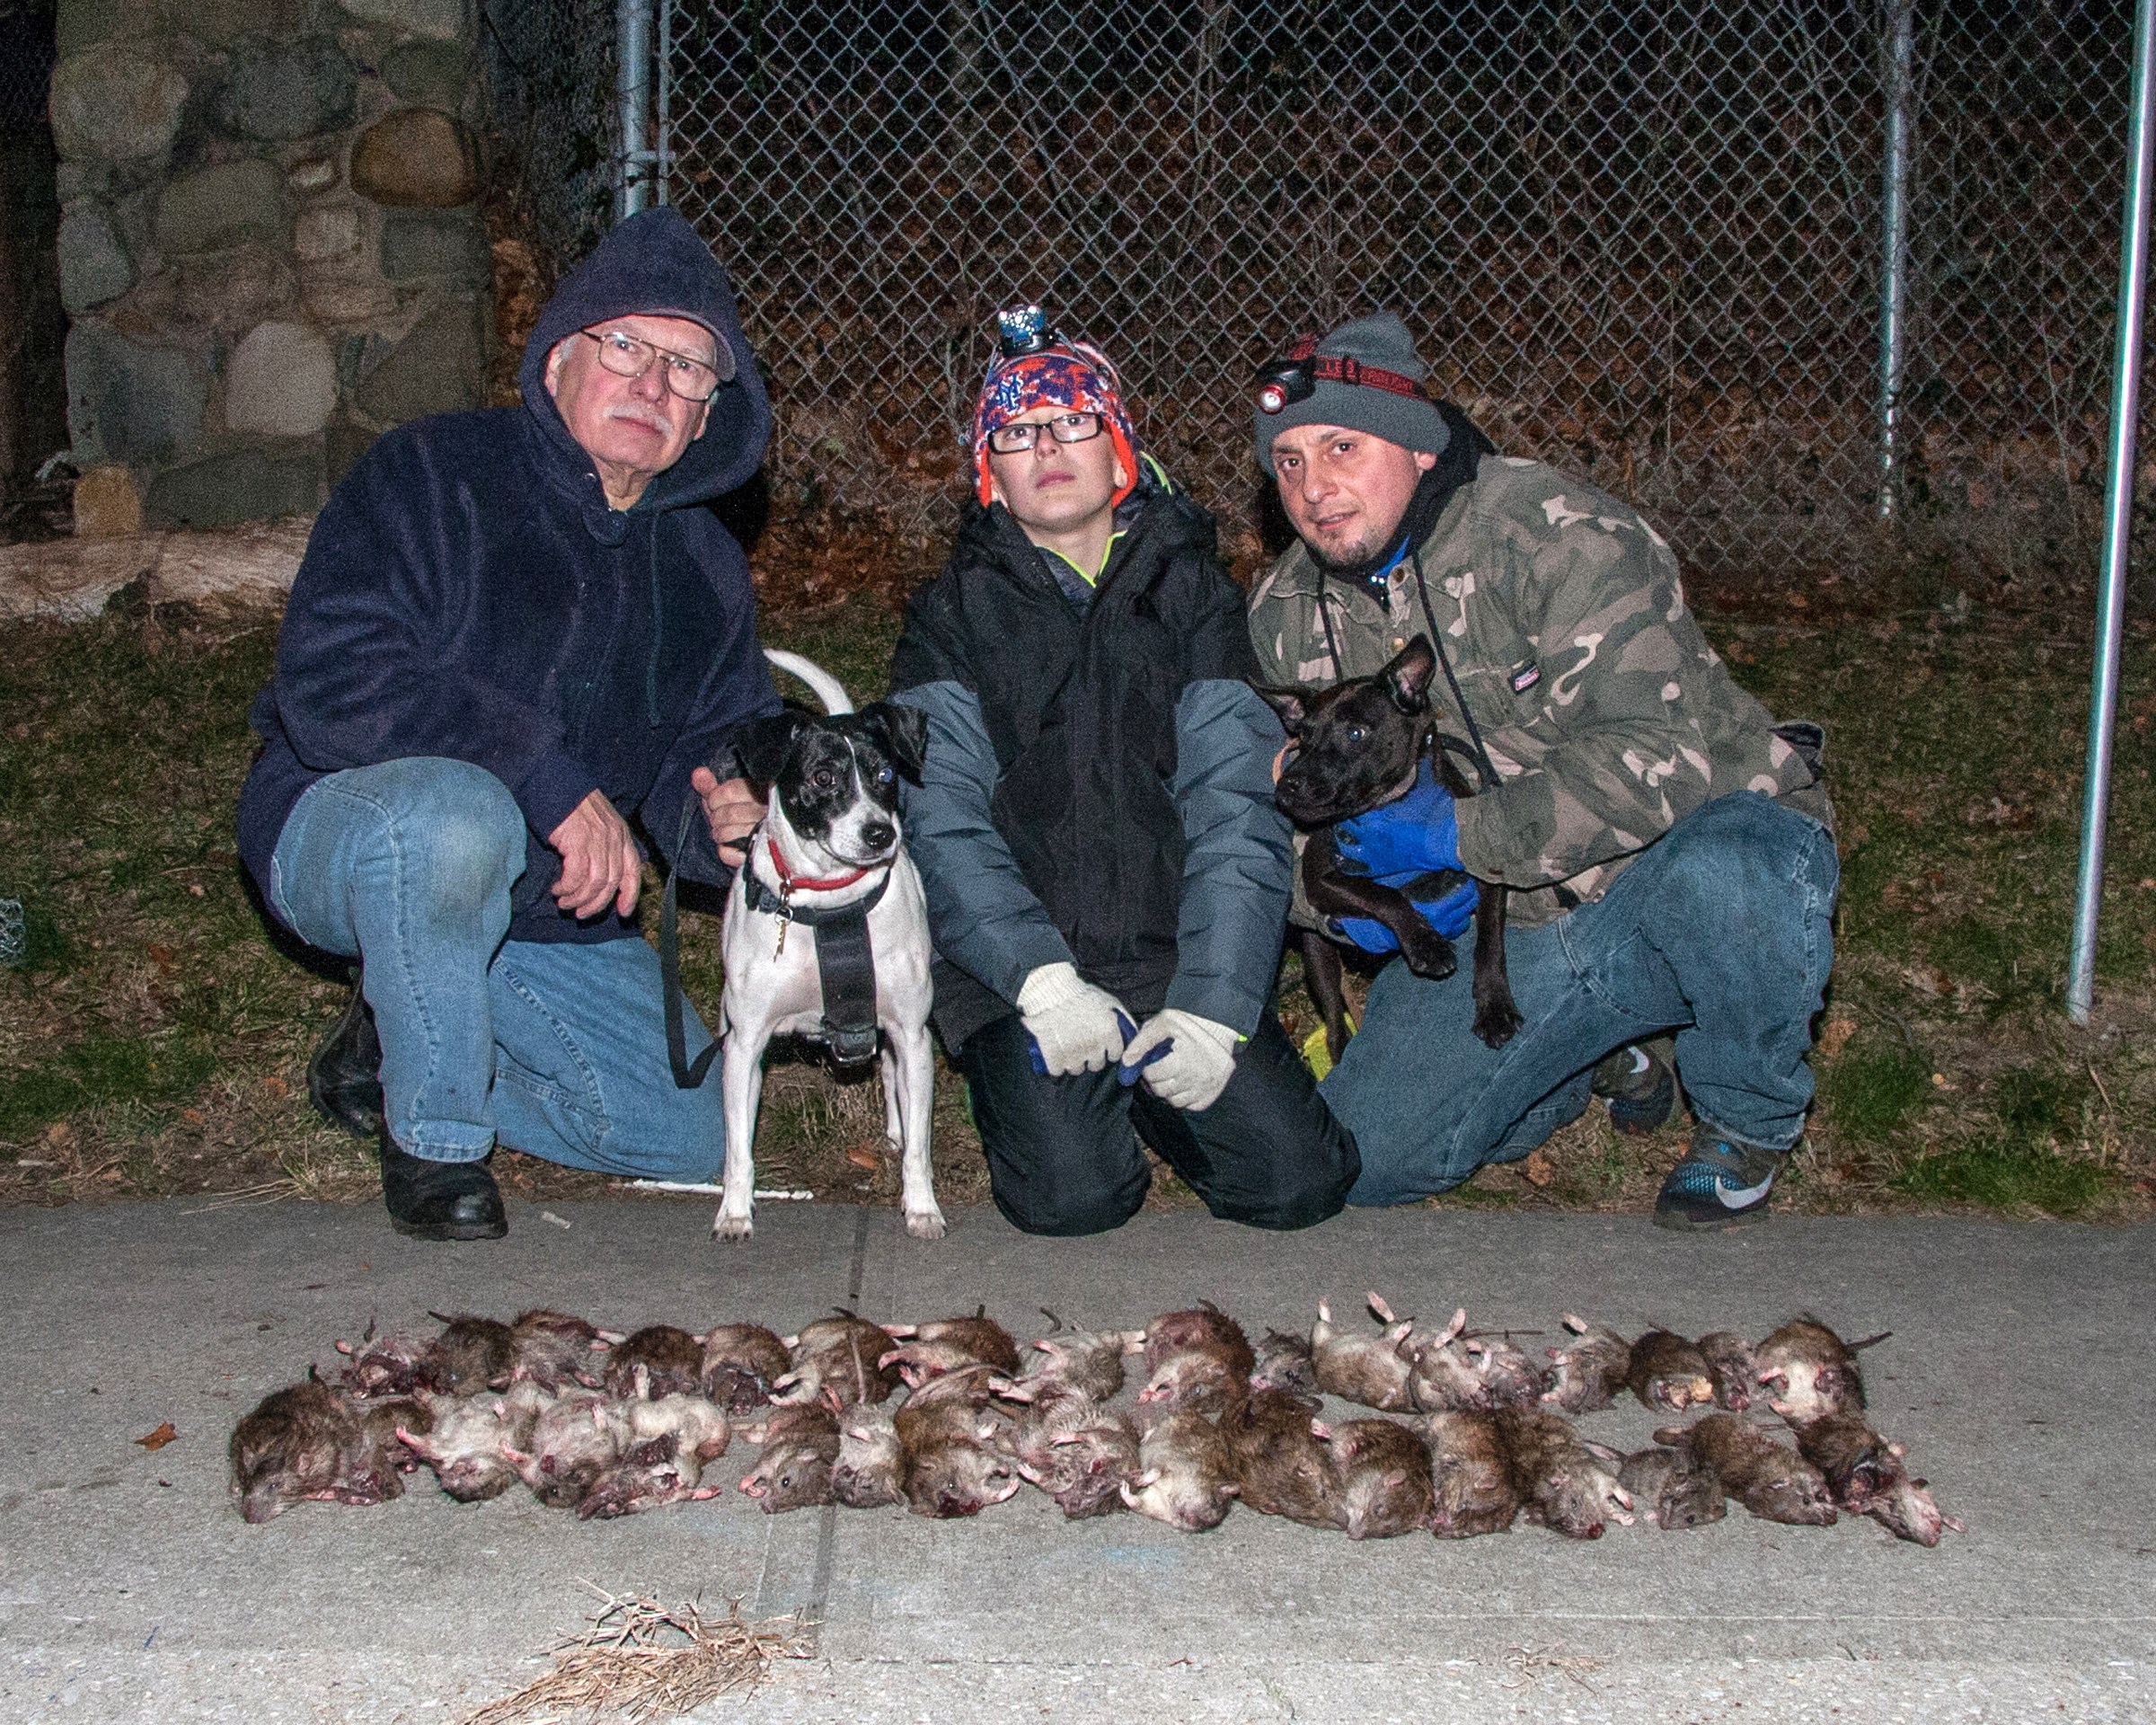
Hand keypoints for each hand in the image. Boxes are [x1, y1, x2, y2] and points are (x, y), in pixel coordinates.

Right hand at [547, 789, 640, 918]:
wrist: (552, 782)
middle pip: (612, 882)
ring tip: (565, 902)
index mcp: (622, 834)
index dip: (630, 895)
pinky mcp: (578, 841)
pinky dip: (567, 888)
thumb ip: (605, 846)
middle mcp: (614, 838)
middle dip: (597, 903)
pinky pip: (576, 876)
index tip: (623, 913)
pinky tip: (558, 890)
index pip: (633, 870)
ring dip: (579, 899)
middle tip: (581, 913)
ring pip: (595, 883)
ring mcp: (597, 839)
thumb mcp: (598, 823)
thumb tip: (604, 877)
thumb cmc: (570, 806)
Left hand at [691, 766, 764, 864]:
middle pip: (729, 813)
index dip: (715, 799)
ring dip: (719, 834)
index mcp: (763, 792)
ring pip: (726, 833)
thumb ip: (712, 786)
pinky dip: (725, 851)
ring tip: (724, 833)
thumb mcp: (728, 798)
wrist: (777, 846)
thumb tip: (697, 773)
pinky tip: (731, 847)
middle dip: (716, 818)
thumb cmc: (744, 816)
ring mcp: (766, 835)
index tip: (717, 803)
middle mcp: (768, 812)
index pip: (730, 792)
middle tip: (719, 820)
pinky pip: (728, 853)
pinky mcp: (759, 855)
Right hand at [1016, 962, 1129, 1076]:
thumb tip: (1129, 1032)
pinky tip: (1054, 1054)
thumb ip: (1121, 1018)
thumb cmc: (1080, 994)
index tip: (1099, 1046)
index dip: (1107, 1051)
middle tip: (1081, 1044)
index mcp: (1109, 1033)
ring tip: (1066, 1047)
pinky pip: (1057, 1070)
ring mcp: (1074, 1054)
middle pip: (1096, 1065)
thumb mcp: (1107, 1001)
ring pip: (1076, 1069)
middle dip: (1090, 1057)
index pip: (1114, 1055)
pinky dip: (1055, 1064)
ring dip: (1073, 1061)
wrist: (1051, 992)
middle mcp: (1094, 1047)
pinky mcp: (1055, 1057)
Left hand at [1123, 1010, 1238, 1111]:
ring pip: (1173, 1101)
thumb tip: (1127, 1061)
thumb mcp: (1165, 1023)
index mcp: (1182, 1062)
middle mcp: (1193, 1079)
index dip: (1147, 1067)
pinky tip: (1184, 1083)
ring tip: (1172, 1075)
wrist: (1220, 1030)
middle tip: (1160, 1068)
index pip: (1151, 1075)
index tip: (1152, 1061)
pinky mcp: (1210, 1096)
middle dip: (1156, 1079)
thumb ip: (1143, 1041)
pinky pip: (1190, 1106)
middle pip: (1160, 1090)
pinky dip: (1185, 1097)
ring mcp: (1203, 1090)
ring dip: (1169, 1090)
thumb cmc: (1190, 1024)